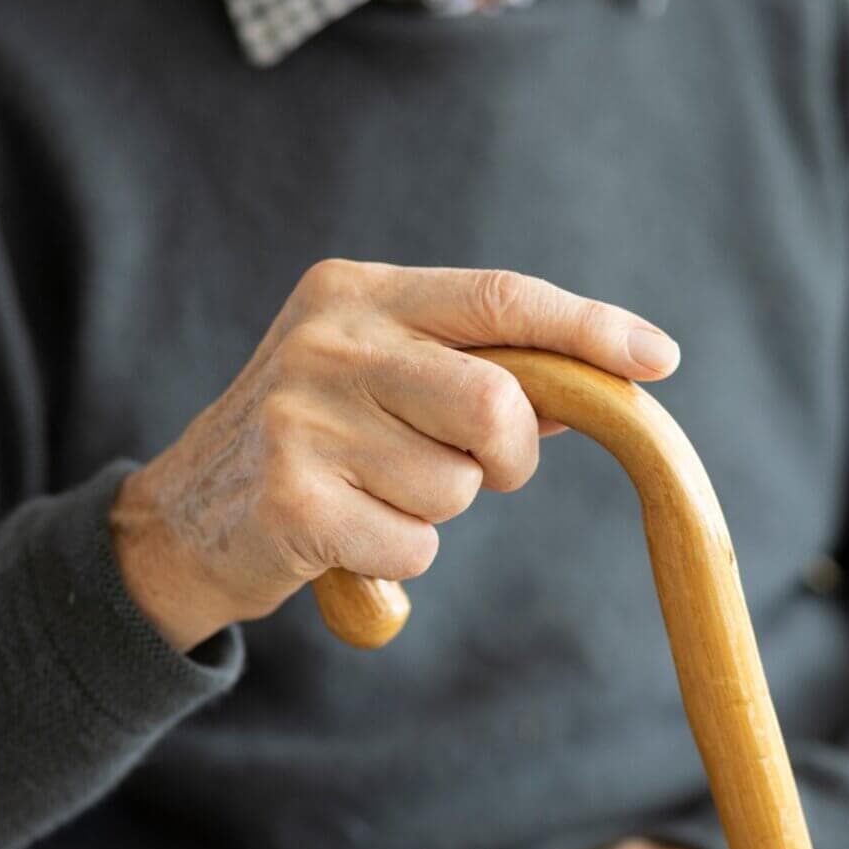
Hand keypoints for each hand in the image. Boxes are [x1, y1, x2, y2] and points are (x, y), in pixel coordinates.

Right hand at [110, 262, 678, 650]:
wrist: (190, 514)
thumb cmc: (317, 441)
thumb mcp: (384, 377)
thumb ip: (478, 371)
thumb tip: (597, 384)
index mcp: (358, 292)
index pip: (499, 299)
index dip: (589, 329)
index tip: (659, 359)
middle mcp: (327, 341)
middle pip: (496, 402)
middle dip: (511, 454)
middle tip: (479, 469)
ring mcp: (301, 418)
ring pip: (458, 484)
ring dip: (438, 507)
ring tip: (373, 493)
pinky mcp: (291, 499)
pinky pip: (415, 544)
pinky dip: (401, 556)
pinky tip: (347, 534)